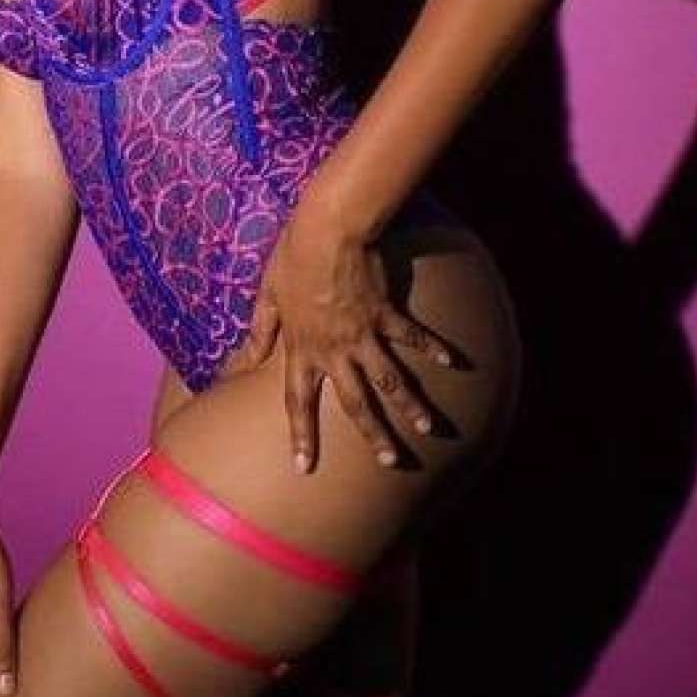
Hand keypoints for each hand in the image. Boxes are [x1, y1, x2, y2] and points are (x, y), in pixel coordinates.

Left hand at [222, 199, 456, 473]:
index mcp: (302, 348)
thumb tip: (242, 360)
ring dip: (411, 404)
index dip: (301, 434)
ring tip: (429, 428)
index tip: (304, 466)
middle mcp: (334, 349)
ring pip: (390, 378)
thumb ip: (260, 331)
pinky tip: (454, 363)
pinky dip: (433, 348)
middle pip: (354, 402)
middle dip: (373, 434)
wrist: (328, 230)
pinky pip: (412, 336)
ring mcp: (363, 334)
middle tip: (390, 461)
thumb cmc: (292, 258)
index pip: (298, 401)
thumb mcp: (268, 294)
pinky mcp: (386, 314)